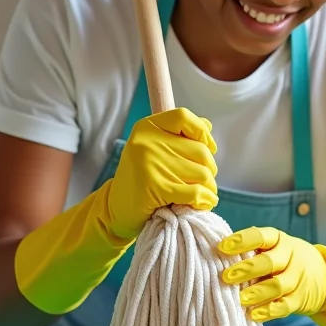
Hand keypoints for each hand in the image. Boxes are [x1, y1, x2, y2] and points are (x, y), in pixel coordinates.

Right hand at [107, 108, 218, 238]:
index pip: (183, 116)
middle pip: (200, 150)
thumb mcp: (153, 148)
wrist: (116, 208)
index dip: (202, 132)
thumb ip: (178, 135)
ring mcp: (151, 164)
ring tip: (202, 193)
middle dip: (209, 168)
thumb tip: (208, 125)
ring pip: (202, 173)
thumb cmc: (141, 177)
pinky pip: (195, 192)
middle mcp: (147, 141)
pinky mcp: (156, 188)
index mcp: (146, 127)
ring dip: (208, 187)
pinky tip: (203, 203)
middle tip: (203, 180)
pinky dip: (205, 200)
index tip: (209, 148)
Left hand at [217, 227, 325, 321]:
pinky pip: (285, 306)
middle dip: (247, 269)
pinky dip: (269, 311)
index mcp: (277, 239)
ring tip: (240, 299)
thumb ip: (250, 251)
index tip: (222, 247)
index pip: (259, 236)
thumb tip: (215, 256)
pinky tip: (253, 315)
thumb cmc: (282, 259)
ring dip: (257, 292)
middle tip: (226, 277)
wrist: (323, 275)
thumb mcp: (273, 247)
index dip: (241, 241)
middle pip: (269, 261)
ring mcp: (297, 278)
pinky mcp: (300, 299)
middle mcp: (289, 256)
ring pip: (277, 285)